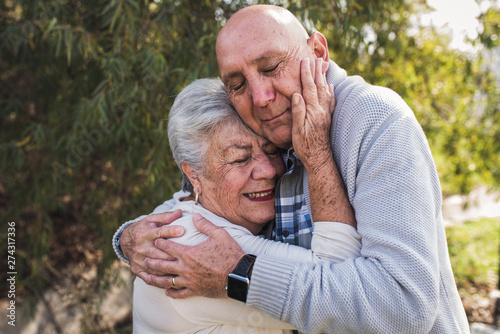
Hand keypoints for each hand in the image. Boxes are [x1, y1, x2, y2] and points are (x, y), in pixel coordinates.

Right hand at [121, 210, 183, 276]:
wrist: (124, 242)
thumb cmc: (143, 228)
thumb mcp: (151, 220)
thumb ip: (165, 217)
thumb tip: (180, 212)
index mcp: (145, 234)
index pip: (159, 232)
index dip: (170, 231)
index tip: (182, 230)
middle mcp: (141, 247)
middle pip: (158, 252)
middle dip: (172, 254)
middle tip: (187, 257)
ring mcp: (139, 260)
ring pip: (155, 267)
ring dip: (169, 270)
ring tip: (184, 272)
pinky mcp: (137, 270)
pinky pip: (150, 278)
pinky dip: (160, 281)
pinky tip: (172, 283)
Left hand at [138, 213, 244, 298]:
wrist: (239, 275)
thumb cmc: (230, 253)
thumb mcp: (219, 234)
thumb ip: (205, 224)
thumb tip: (195, 215)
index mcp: (188, 253)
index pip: (168, 247)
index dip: (160, 242)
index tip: (155, 240)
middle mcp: (185, 268)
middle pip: (162, 265)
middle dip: (152, 261)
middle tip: (144, 258)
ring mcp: (189, 281)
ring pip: (167, 281)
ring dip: (156, 278)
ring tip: (148, 276)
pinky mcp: (195, 290)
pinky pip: (179, 293)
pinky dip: (171, 292)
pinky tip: (167, 291)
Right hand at [291, 57, 335, 174]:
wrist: (319, 159)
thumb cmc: (305, 147)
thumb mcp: (297, 131)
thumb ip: (298, 112)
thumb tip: (296, 95)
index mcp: (312, 111)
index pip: (308, 89)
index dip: (306, 74)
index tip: (304, 62)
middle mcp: (321, 111)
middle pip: (318, 87)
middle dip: (316, 72)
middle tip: (315, 59)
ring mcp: (326, 114)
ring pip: (325, 92)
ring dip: (323, 78)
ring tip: (322, 67)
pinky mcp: (327, 119)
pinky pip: (330, 102)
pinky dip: (330, 92)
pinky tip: (330, 87)